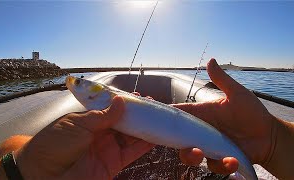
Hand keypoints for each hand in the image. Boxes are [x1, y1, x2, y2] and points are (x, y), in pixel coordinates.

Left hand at [15, 96, 153, 178]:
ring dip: (145, 127)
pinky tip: (156, 137)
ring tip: (159, 117)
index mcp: (91, 121)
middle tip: (153, 106)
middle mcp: (102, 133)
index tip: (139, 97)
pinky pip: (133, 153)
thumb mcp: (77, 123)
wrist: (42, 173)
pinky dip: (145, 145)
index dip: (126, 103)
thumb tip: (121, 102)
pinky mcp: (114, 163)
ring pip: (132, 136)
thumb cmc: (53, 143)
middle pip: (125, 122)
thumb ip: (102, 115)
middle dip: (139, 114)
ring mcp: (109, 148)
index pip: (113, 109)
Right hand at [174, 58, 274, 174]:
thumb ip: (222, 80)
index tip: (151, 115)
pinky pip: (213, 165)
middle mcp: (201, 131)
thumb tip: (210, 60)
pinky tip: (232, 161)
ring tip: (206, 155)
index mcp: (201, 114)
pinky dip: (221, 165)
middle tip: (189, 145)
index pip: (177, 114)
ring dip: (194, 157)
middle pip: (178, 139)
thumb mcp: (237, 94)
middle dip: (177, 143)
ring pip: (190, 155)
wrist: (268, 135)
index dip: (163, 114)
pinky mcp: (219, 159)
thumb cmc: (252, 113)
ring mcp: (208, 146)